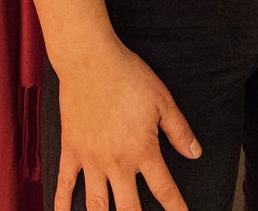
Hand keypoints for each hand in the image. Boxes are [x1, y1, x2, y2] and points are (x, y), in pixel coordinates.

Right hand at [53, 39, 200, 210]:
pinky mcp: (71, 151)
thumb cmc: (129, 76)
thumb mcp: (163, 101)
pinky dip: (62, 204)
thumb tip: (195, 153)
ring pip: (97, 204)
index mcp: (143, 150)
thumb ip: (179, 131)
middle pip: (130, 208)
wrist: (90, 61)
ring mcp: (91, 159)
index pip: (164, 189)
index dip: (176, 208)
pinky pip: (65, 184)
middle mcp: (117, 162)